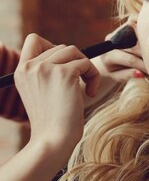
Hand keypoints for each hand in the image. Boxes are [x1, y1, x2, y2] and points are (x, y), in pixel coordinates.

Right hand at [14, 34, 99, 155]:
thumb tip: (68, 52)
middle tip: (79, 84)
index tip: (63, 67)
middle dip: (75, 63)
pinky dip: (93, 77)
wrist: (54, 140)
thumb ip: (46, 71)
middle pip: (61, 46)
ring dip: (85, 68)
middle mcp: (30, 67)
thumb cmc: (53, 121)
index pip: (33, 39)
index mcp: (21, 71)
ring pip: (74, 51)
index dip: (53, 47)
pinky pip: (86, 63)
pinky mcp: (64, 74)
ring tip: (86, 88)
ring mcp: (46, 68)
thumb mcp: (41, 91)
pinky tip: (90, 94)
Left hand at [93, 18, 145, 83]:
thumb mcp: (118, 76)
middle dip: (147, 55)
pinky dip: (146, 30)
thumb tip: (141, 74)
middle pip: (135, 46)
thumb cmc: (115, 70)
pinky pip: (138, 24)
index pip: (130, 60)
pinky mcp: (125, 25)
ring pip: (137, 33)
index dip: (143, 65)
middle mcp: (112, 41)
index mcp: (109, 56)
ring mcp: (118, 31)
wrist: (107, 57)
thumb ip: (128, 75)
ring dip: (148, 41)